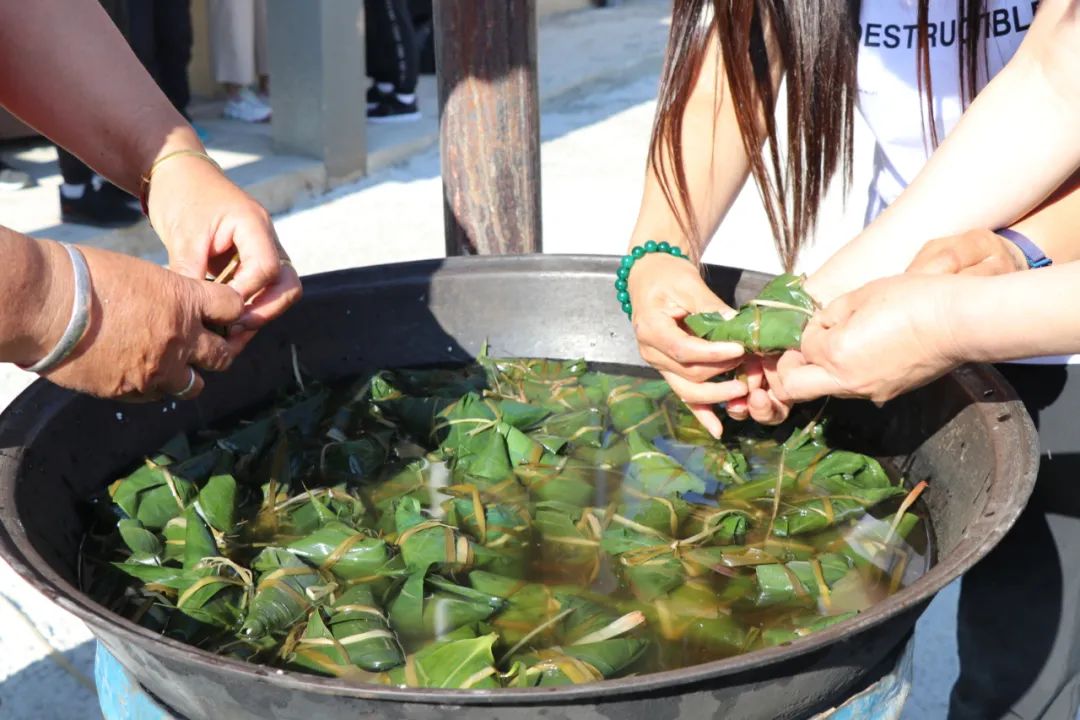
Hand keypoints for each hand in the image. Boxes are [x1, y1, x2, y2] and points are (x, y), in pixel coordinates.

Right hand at [28, 242, 244, 399]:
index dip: (230, 311)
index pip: (234, 308)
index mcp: (185, 300)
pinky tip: (134, 371)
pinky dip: (151, 386)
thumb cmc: (85, 276)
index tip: (222, 314)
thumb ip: (169, 295)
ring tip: (171, 366)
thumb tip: (177, 307)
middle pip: (223, 356)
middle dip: (218, 352)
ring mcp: (158, 368)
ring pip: (193, 385)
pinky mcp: (132, 389)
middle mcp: (180, 338)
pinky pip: (154, 395)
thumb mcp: (141, 274)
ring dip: (186, 376)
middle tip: (207, 348)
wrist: (45, 305)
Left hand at [146, 154, 301, 347]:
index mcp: (254, 224)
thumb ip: (191, 272)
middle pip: (287, 285)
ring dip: (259, 311)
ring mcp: (262, 250)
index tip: (220, 308)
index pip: (266, 269)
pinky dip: (247, 306)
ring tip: (228, 327)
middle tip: (235, 327)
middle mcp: (267, 239)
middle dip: (266, 310)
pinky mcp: (250, 261)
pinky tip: (223, 317)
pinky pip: (261, 289)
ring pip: (279, 291)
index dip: (246, 294)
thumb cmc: (181, 194)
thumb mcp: (182, 234)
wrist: (178, 174)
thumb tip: (192, 313)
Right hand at [627, 252, 746, 437]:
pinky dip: (701, 413)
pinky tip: (718, 429)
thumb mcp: (688, 284)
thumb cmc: (667, 278)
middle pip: (688, 374)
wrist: (650, 278)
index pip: (683, 349)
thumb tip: (738, 325)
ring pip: (687, 390)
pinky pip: (684, 395)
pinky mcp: (668, 370)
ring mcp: (658, 365)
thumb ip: (710, 307)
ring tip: (744, 391)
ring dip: (717, 395)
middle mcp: (651, 352)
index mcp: (650, 328)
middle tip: (751, 366)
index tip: (740, 349)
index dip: (712, 353)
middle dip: (722, 373)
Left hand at [763, 228, 1023, 407]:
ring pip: (828, 390)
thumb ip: (833, 313)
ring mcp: (869, 392)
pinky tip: (870, 351)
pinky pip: (856, 388)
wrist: (959, 322)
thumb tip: (823, 324)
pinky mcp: (889, 394)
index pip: (803, 345)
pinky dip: (851, 374)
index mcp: (836, 354)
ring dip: (824, 371)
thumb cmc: (914, 300)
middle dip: (791, 368)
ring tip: (844, 345)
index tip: (827, 318)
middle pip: (795, 388)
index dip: (811, 328)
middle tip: (804, 350)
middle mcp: (848, 381)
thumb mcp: (862, 295)